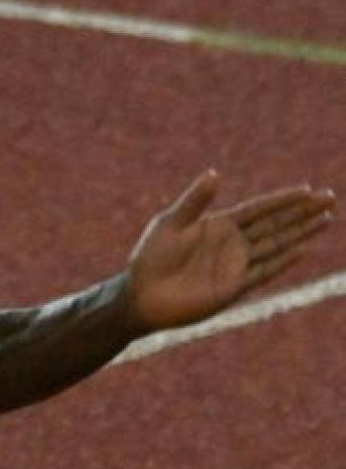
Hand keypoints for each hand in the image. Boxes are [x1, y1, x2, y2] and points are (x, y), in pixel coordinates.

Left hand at [125, 170, 335, 332]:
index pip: (258, 209)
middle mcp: (231, 243)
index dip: (283, 199)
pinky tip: (302, 250)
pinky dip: (283, 261)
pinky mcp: (234, 287)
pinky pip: (264, 271)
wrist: (141, 295)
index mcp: (216, 225)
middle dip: (302, 211)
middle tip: (330, 197)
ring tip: (326, 219)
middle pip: (275, 224)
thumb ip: (195, 202)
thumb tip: (214, 173)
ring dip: (300, 232)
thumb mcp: (170, 224)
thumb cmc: (150, 257)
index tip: (308, 189)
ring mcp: (235, 265)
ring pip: (276, 244)